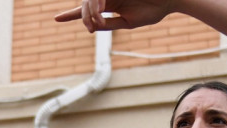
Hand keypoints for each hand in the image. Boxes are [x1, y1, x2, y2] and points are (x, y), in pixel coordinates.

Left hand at [55, 0, 175, 32]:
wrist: (169, 0)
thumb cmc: (152, 10)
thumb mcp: (128, 22)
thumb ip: (109, 23)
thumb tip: (91, 26)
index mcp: (110, 5)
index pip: (86, 10)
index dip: (71, 14)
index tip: (56, 19)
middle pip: (86, 5)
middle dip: (83, 16)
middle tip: (90, 27)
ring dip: (90, 10)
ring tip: (97, 18)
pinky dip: (97, 2)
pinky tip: (101, 8)